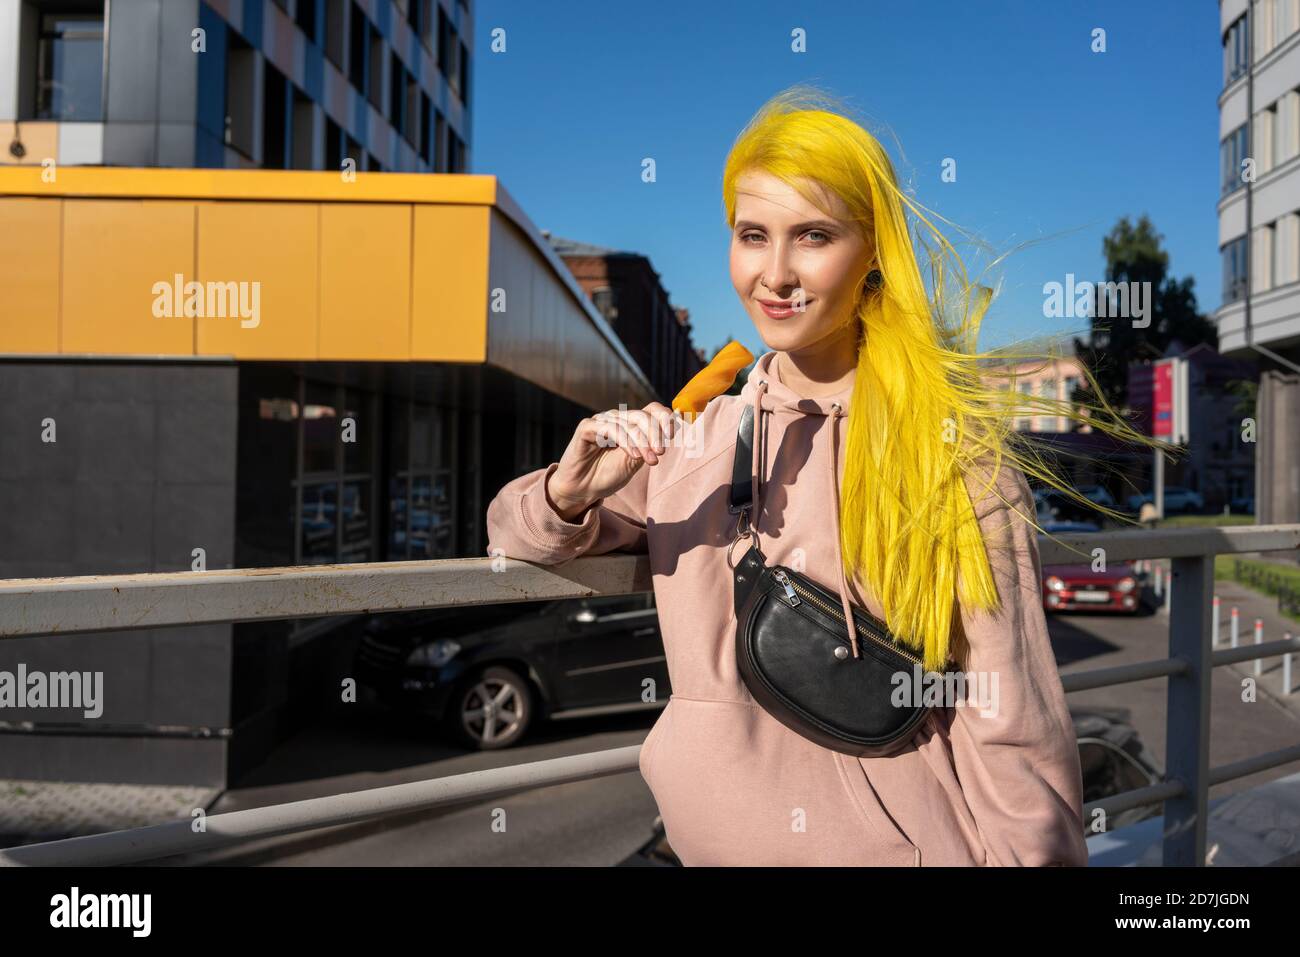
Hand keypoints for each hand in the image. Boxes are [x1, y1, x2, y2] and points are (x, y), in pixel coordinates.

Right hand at [545, 402, 680, 520]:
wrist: (582, 490)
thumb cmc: (607, 475)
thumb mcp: (634, 462)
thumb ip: (649, 447)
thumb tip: (671, 431)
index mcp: (630, 424)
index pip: (652, 410)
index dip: (665, 418)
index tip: (672, 435)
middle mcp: (616, 419)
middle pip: (642, 416)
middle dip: (655, 434)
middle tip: (660, 453)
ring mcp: (601, 421)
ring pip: (628, 424)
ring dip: (643, 442)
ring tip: (651, 460)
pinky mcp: (586, 428)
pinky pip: (610, 429)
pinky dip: (625, 441)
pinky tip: (634, 455)